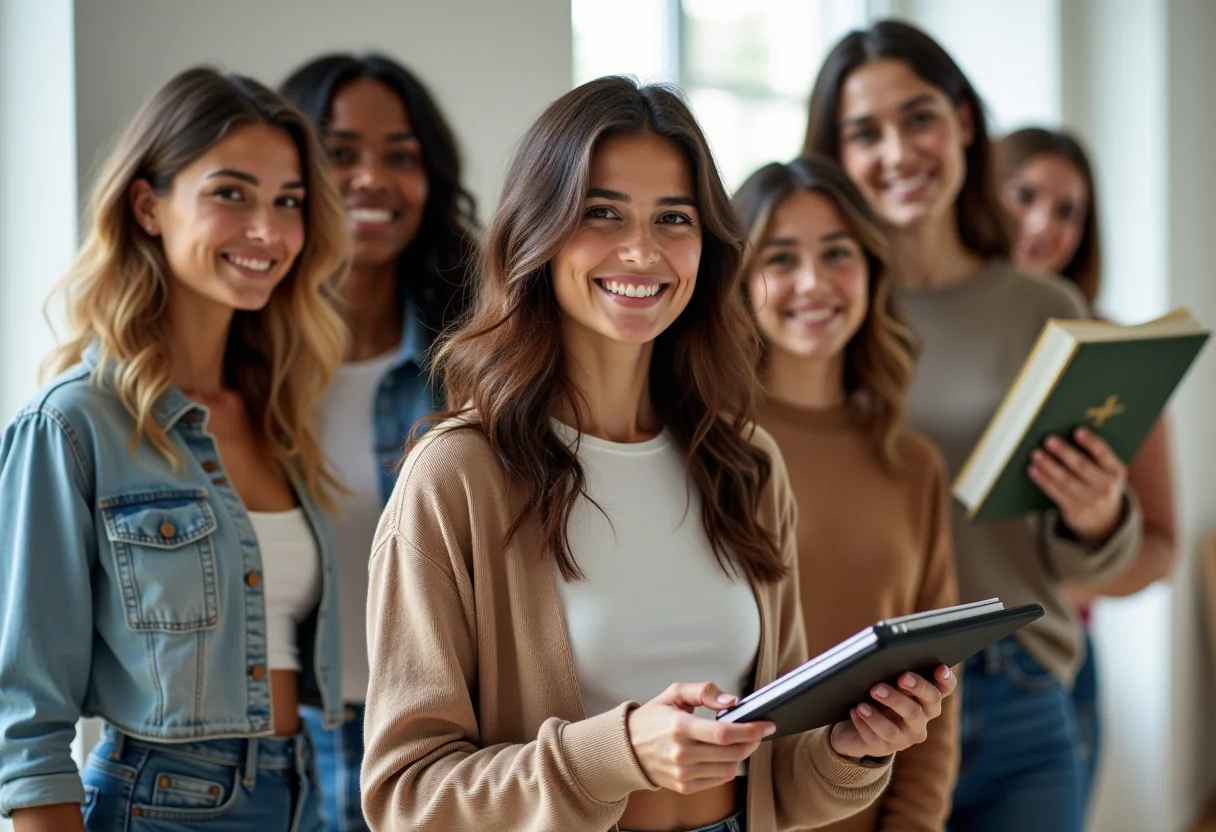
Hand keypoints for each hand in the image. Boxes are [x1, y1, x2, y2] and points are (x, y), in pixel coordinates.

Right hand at [627, 682, 772, 794]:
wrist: (627, 747)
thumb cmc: (652, 718)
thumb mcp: (674, 693)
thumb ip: (704, 691)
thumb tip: (731, 701)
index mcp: (679, 726)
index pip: (724, 733)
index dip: (750, 730)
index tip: (765, 724)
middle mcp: (681, 753)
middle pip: (732, 753)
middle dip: (752, 741)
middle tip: (757, 731)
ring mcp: (683, 773)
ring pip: (729, 769)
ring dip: (741, 755)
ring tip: (740, 742)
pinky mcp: (685, 786)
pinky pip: (719, 780)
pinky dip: (727, 767)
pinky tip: (723, 755)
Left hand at [829, 665, 955, 759]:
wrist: (852, 727)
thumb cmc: (874, 697)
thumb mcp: (886, 682)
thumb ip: (894, 671)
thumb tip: (888, 655)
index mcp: (926, 700)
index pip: (944, 689)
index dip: (946, 680)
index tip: (941, 668)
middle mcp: (921, 720)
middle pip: (928, 704)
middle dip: (916, 688)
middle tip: (901, 677)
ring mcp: (905, 737)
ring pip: (900, 725)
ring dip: (882, 711)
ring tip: (866, 700)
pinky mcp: (883, 748)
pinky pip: (876, 737)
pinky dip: (865, 723)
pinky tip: (856, 710)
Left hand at [1029, 427, 1126, 545]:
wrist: (1103, 518)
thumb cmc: (1099, 483)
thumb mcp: (1105, 471)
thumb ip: (1093, 456)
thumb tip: (1064, 434)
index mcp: (1116, 471)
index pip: (1104, 454)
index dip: (1091, 442)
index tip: (1078, 430)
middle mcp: (1106, 487)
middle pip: (1082, 466)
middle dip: (1064, 452)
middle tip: (1048, 440)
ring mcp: (1091, 500)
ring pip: (1066, 480)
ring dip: (1048, 466)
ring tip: (1036, 454)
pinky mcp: (1076, 510)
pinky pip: (1056, 492)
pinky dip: (1043, 480)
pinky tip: (1033, 469)